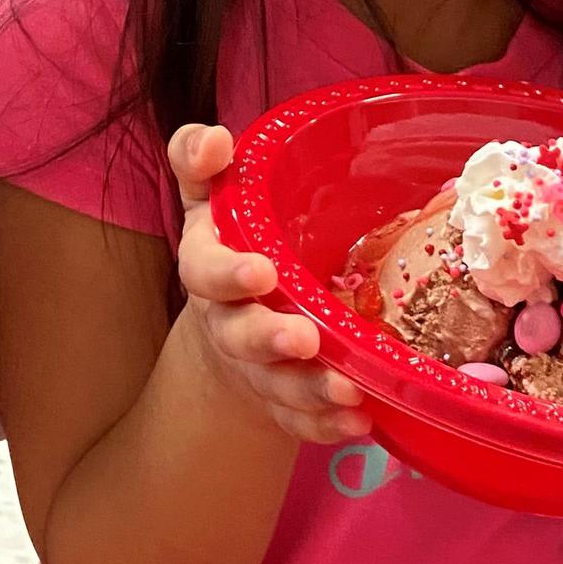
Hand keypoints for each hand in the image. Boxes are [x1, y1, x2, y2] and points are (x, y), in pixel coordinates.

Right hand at [170, 123, 362, 444]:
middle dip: (268, 339)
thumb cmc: (232, 246)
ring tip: (349, 391)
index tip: (261, 271)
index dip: (228, 274)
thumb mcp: (211, 197)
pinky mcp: (283, 401)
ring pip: (276, 384)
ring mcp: (256, 366)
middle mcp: (228, 321)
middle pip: (239, 336)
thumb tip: (215, 139)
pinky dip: (328, 424)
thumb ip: (201, 161)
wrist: (232, 324)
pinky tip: (362, 422)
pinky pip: (302, 419)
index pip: (205, 270)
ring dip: (309, 389)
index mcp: (209, 268)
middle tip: (303, 338)